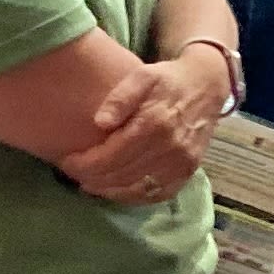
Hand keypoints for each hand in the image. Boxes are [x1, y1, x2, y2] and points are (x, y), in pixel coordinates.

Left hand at [56, 56, 225, 203]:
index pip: (112, 155)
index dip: (85, 163)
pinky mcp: (188, 172)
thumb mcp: (142, 76)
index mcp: (155, 123)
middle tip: (73, 173)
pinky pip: (157, 194)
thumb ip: (120, 97)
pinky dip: (133, 197)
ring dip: (109, 190)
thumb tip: (100, 122)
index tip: (67, 161)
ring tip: (89, 184)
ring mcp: (182, 163)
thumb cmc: (167, 80)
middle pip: (122, 174)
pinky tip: (116, 191)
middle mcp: (170, 148)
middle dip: (92, 177)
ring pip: (137, 188)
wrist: (206, 86)